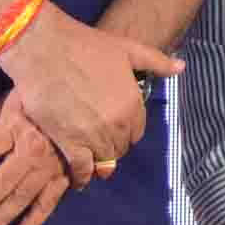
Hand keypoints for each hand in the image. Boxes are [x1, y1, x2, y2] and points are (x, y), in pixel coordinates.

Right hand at [0, 1, 171, 170]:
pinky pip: (81, 169)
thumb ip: (156, 62)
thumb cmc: (84, 45)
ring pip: (104, 160)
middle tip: (98, 139)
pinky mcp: (68, 141)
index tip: (113, 127)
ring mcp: (93, 134)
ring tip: (89, 156)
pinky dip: (81, 176)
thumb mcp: (127, 49)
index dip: (125, 131)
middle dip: (112, 145)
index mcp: (133, 104)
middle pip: (120, 148)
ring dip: (98, 159)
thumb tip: (181, 67)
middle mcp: (117, 123)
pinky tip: (80, 179)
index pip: (136, 133)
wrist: (43, 48)